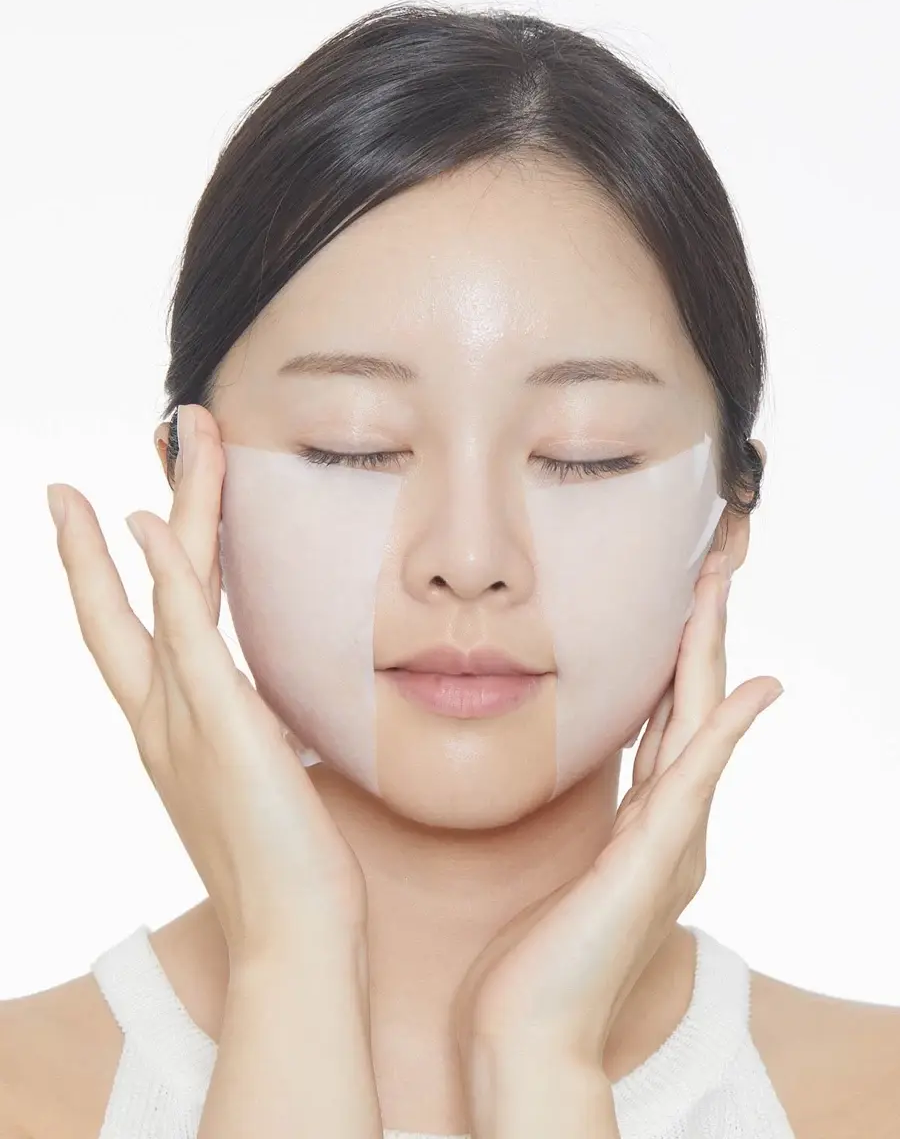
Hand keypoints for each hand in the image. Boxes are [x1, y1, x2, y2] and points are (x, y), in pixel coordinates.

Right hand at [46, 405, 366, 965]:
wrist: (292, 939)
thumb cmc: (286, 870)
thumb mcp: (259, 784)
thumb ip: (250, 735)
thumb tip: (270, 710)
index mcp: (172, 729)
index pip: (139, 628)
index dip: (117, 566)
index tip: (117, 510)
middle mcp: (161, 717)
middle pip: (133, 593)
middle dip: (129, 514)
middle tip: (152, 436)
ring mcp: (181, 719)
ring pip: (162, 589)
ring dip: (169, 503)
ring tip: (178, 432)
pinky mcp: (218, 726)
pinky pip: (184, 633)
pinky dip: (161, 573)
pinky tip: (145, 520)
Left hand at [453, 549, 782, 1069]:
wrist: (532, 1029)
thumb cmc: (533, 956)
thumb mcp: (558, 867)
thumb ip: (578, 823)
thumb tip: (564, 776)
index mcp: (643, 824)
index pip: (664, 721)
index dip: (672, 658)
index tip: (672, 600)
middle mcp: (669, 827)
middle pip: (689, 708)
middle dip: (698, 634)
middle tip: (708, 566)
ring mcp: (672, 842)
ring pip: (698, 724)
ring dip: (711, 653)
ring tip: (719, 588)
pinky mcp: (659, 859)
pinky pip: (697, 778)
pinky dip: (727, 730)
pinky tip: (752, 688)